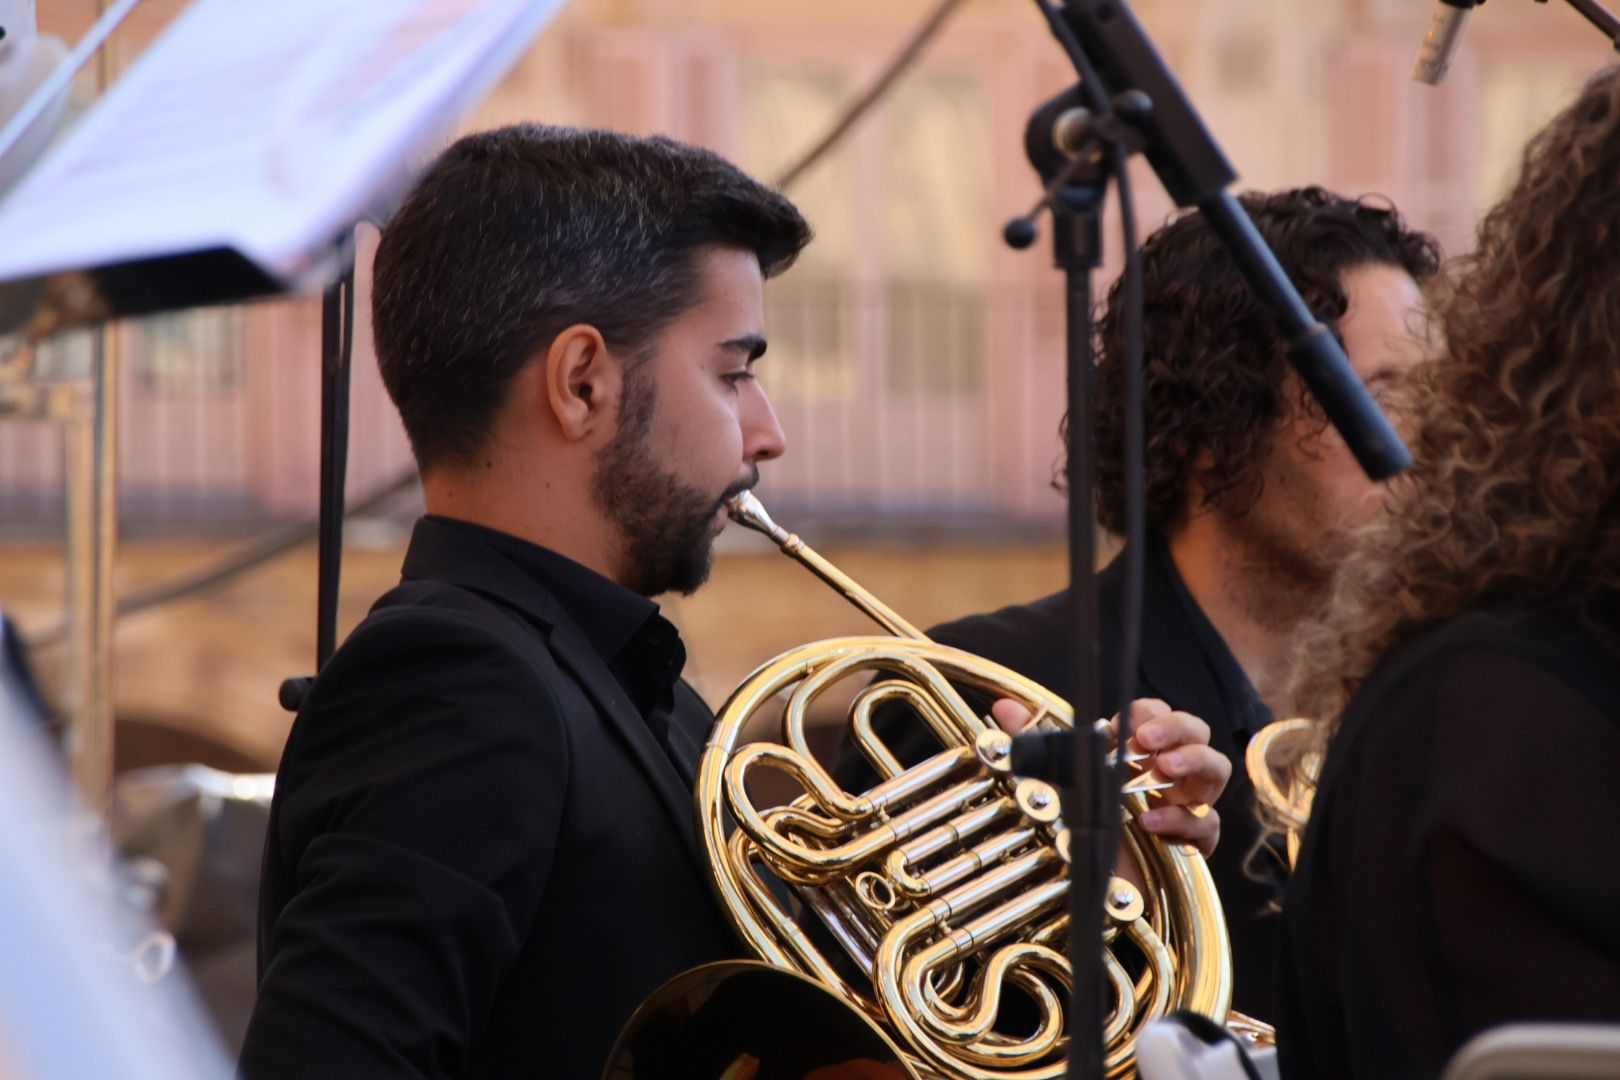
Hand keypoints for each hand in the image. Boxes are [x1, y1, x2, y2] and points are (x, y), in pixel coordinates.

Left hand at [988, 697, 1227, 858]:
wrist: (1088, 881)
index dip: (1147, 713)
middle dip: (1177, 729)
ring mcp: (1185, 803)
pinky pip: (1208, 825)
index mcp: (1141, 750)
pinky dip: (1182, 821)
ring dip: (1193, 761)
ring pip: (1217, 769)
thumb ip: (1033, 743)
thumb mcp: (1052, 780)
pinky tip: (1149, 821)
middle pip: (1198, 731)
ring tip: (1163, 769)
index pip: (1159, 713)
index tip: (1120, 725)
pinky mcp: (1191, 842)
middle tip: (1146, 741)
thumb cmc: (1079, 822)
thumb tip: (1004, 708)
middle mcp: (1169, 771)